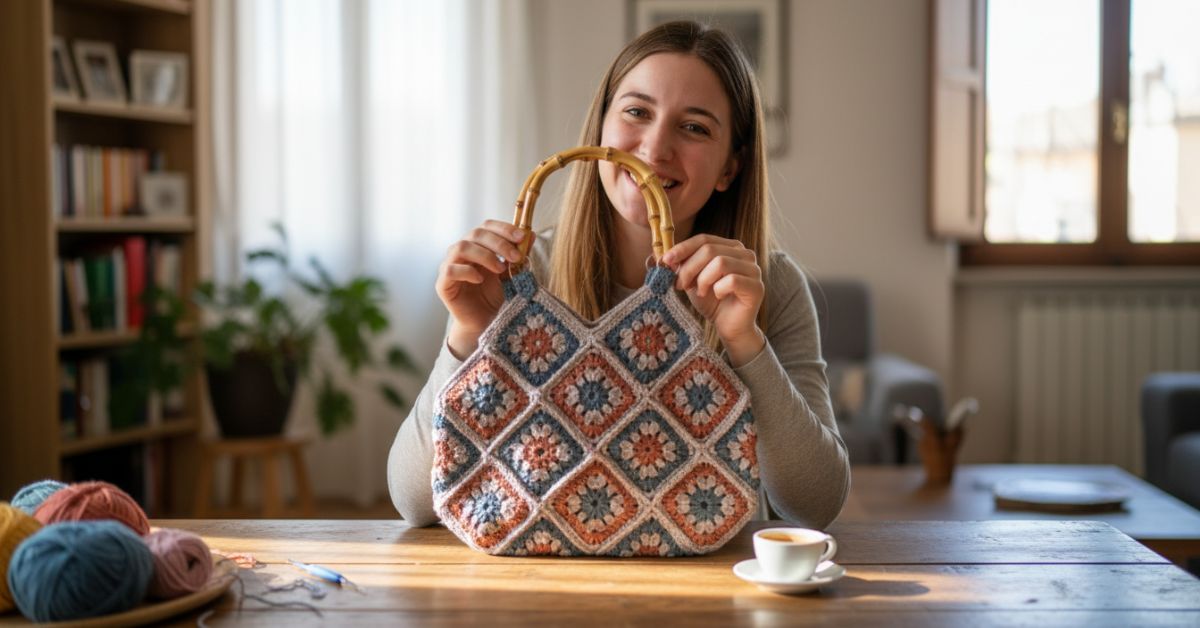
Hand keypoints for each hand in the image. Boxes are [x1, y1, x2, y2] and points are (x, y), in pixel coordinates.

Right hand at [436, 220, 526, 357]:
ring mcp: (450, 265)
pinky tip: (480, 279)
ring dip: (484, 255)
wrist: (485, 322)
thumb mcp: (512, 273)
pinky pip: (450, 270)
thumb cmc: (496, 296)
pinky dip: (467, 271)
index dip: (504, 228)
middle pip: (475, 234)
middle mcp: (461, 251)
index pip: (487, 226)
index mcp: (477, 245)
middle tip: (515, 257)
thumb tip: (532, 235)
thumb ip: (518, 255)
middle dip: (499, 243)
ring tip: (500, 269)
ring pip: (462, 248)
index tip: (522, 237)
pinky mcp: (443, 283)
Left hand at [661, 234, 765, 366]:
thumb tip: (656, 257)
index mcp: (730, 247)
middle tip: (680, 285)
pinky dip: (718, 290)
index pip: (704, 239)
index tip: (665, 261)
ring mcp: (754, 269)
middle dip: (689, 268)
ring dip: (703, 280)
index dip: (683, 248)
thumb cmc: (711, 302)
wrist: (729, 327)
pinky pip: (731, 281)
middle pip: (710, 250)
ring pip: (720, 263)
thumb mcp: (691, 280)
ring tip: (700, 292)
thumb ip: (679, 267)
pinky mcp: (757, 287)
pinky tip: (717, 297)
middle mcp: (745, 254)